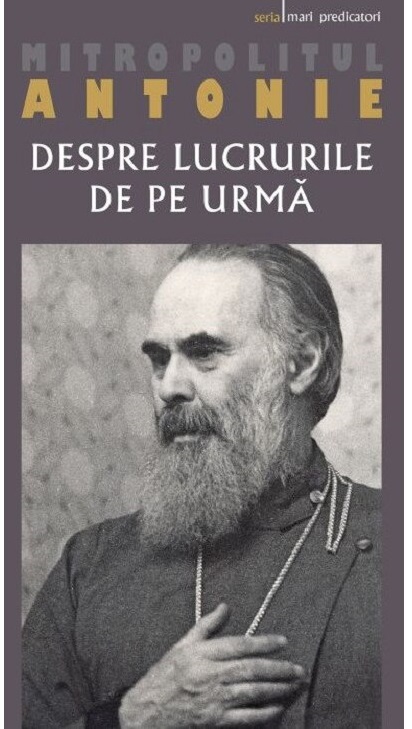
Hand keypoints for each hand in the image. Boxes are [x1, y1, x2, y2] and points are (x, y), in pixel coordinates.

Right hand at [119, 603, 305, 727]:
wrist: (145, 713)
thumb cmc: (164, 677)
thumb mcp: (182, 646)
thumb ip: (206, 626)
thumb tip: (225, 606)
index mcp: (201, 653)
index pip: (239, 645)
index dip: (264, 642)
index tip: (283, 642)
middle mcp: (209, 674)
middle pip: (251, 669)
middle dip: (279, 669)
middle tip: (298, 668)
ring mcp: (212, 699)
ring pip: (252, 692)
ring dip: (278, 689)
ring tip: (295, 685)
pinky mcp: (214, 721)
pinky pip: (245, 718)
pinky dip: (264, 713)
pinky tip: (278, 708)